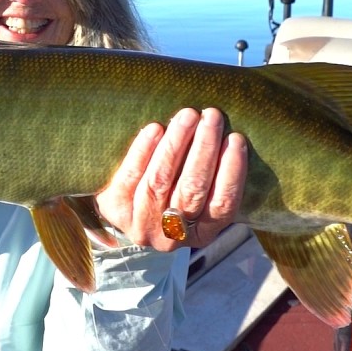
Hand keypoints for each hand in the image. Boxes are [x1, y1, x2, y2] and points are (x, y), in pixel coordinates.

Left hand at [94, 108, 247, 251]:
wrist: (125, 214)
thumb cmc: (173, 193)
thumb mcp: (198, 197)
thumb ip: (213, 176)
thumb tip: (230, 134)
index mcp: (201, 233)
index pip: (222, 205)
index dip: (231, 172)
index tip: (236, 139)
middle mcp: (172, 235)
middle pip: (192, 190)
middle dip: (204, 150)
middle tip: (212, 116)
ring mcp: (141, 224)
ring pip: (161, 182)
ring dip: (176, 145)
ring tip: (187, 116)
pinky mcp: (115, 209)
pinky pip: (130, 177)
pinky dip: (144, 151)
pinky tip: (155, 129)